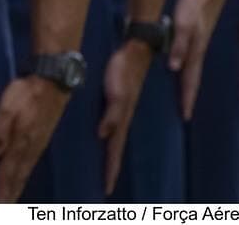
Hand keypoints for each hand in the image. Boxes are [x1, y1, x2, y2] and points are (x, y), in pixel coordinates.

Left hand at [0, 75, 68, 201]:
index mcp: (21, 141)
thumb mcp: (7, 107)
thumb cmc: (25, 92)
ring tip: (12, 197)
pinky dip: (26, 173)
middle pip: (19, 174)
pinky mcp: (43, 137)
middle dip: (11, 191)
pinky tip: (24, 175)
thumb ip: (0, 130)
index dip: (3, 187)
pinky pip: (33, 161)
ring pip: (27, 170)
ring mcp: (39, 142)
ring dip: (19, 185)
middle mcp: (31, 146)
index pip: (9, 170)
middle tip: (5, 207)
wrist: (52, 82)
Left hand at [97, 40, 150, 194]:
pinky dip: (111, 136)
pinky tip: (106, 137)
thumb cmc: (124, 69)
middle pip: (115, 147)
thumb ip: (111, 114)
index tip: (107, 188)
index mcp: (121, 118)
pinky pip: (114, 124)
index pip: (114, 149)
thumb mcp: (117, 92)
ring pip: (115, 137)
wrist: (135, 50)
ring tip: (107, 168)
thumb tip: (104, 135)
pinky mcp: (120, 99)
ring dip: (111, 154)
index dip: (111, 167)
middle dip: (111, 167)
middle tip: (107, 187)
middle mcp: (122, 116)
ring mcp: (122, 108)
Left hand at [170, 0, 228, 118]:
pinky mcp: (197, 37)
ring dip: (190, 86)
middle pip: (192, 78)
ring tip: (187, 100)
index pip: (189, 79)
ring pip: (194, 70)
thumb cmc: (194, 4)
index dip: (186, 96)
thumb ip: (179, 44)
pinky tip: (186, 71)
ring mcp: (199, 44)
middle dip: (188, 96)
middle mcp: (197, 50)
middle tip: (185, 115)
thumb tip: (174, 66)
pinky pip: (194, 59)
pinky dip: (191, 70)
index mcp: (194, 50)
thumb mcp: (184, 24)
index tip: (185, 115)